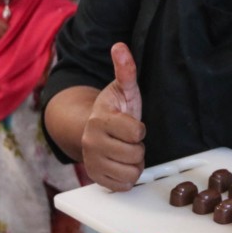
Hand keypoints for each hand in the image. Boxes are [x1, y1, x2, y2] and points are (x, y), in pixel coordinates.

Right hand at [80, 43, 145, 190]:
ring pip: (130, 172)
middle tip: (128, 140)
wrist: (93, 129)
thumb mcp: (124, 89)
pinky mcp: (94, 177)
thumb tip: (120, 46)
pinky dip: (127, 178)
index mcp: (100, 120)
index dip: (140, 129)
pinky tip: (121, 164)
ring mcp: (91, 161)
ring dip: (133, 164)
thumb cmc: (115, 109)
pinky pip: (123, 186)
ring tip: (125, 151)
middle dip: (137, 148)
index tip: (132, 124)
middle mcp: (91, 142)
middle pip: (134, 154)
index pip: (137, 133)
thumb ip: (125, 70)